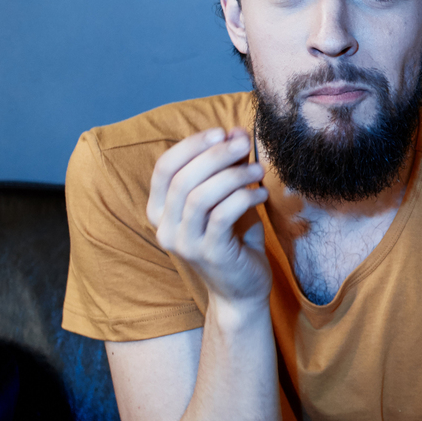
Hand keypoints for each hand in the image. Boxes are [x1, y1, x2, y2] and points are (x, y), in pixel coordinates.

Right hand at [146, 127, 270, 307]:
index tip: (221, 132)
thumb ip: (228, 166)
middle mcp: (165, 228)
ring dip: (233, 176)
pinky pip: (221, 216)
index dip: (191, 145)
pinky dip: (243, 198)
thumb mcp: (229, 197)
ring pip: (199, 197)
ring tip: (259, 170)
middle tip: (244, 144)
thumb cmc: (234, 239)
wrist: (242, 289)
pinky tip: (261, 195)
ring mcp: (184, 243)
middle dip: (215, 155)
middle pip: (182, 179)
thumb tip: (236, 131)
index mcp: (160, 210)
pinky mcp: (209, 254)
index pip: (164, 168)